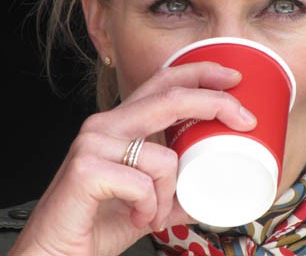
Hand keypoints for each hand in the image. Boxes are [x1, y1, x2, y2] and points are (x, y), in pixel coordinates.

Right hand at [10, 62, 255, 255]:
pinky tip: (136, 218)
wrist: (54, 254)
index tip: (235, 77)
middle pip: (170, 97)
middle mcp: (106, 125)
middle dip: (216, 103)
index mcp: (122, 124)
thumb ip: (177, 190)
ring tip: (155, 214)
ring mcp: (93, 144)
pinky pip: (143, 184)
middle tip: (246, 120)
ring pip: (164, 156)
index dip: (201, 72)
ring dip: (170, 193)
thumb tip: (212, 192)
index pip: (162, 82)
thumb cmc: (99, 222)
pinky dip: (150, 207)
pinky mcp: (86, 170)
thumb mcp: (149, 200)